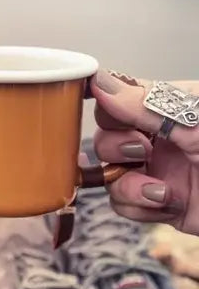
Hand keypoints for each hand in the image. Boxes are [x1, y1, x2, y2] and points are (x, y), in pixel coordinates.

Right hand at [92, 69, 198, 234]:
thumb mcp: (194, 123)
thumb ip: (143, 104)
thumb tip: (100, 81)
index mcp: (170, 108)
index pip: (118, 100)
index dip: (106, 106)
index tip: (104, 110)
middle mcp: (159, 139)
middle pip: (106, 138)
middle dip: (116, 147)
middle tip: (143, 151)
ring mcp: (158, 172)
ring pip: (110, 175)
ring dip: (127, 184)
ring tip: (159, 189)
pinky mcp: (161, 204)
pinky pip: (123, 204)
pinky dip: (139, 206)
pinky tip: (167, 203)